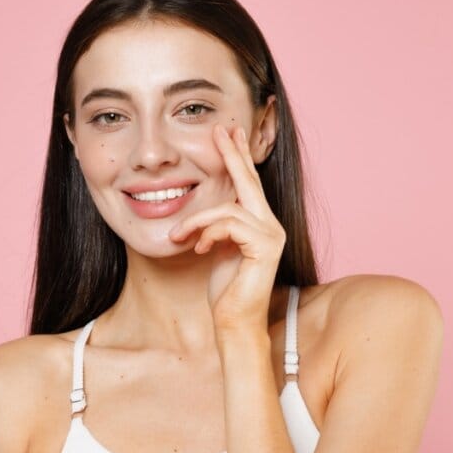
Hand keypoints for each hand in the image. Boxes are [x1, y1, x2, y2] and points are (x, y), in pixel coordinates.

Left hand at [168, 123, 285, 331]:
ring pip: (228, 208)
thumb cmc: (225, 292)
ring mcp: (272, 235)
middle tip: (220, 130)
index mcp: (259, 224)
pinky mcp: (265, 247)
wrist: (235, 323)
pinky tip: (199, 250)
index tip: (228, 133)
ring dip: (196, 222)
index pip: (248, 184)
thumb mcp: (216, 250)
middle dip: (233, 154)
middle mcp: (271, 226)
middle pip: (249, 181)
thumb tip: (204, 214)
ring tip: (180, 238)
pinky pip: (229, 224)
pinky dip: (207, 234)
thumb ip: (216, 229)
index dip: (238, 157)